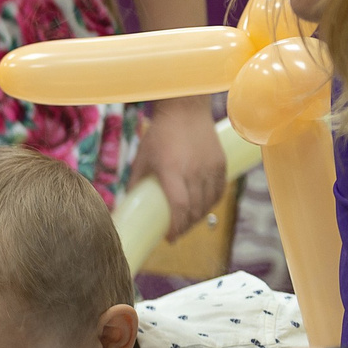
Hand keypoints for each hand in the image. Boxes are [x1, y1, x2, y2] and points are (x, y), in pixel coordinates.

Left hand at [132, 98, 228, 238]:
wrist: (185, 109)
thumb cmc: (159, 134)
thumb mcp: (142, 158)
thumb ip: (135, 182)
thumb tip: (127, 204)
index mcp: (172, 170)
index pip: (179, 206)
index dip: (176, 226)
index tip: (170, 237)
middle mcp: (194, 170)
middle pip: (194, 209)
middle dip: (185, 226)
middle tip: (176, 233)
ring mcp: (210, 167)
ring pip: (208, 203)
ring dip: (198, 218)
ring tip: (187, 223)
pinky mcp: (221, 163)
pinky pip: (219, 191)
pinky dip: (211, 204)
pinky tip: (202, 209)